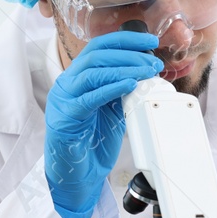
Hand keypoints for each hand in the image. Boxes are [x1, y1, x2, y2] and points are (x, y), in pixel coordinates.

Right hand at [44, 29, 161, 217]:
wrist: (79, 176)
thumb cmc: (94, 143)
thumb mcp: (112, 109)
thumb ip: (122, 89)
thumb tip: (146, 71)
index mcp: (77, 79)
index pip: (99, 48)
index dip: (125, 41)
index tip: (149, 42)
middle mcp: (67, 85)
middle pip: (96, 55)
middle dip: (128, 54)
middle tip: (153, 61)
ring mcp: (63, 100)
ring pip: (93, 72)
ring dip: (124, 69)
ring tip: (146, 71)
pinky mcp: (65, 118)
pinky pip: (89, 98)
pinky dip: (112, 88)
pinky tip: (130, 85)